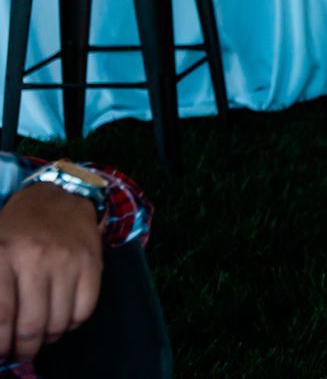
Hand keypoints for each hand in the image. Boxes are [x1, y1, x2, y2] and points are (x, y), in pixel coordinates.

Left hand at [0, 184, 102, 361]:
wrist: (57, 199)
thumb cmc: (15, 233)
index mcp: (2, 255)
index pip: (2, 316)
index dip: (1, 344)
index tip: (1, 354)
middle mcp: (36, 258)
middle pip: (31, 325)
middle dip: (24, 349)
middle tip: (20, 353)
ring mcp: (68, 260)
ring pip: (59, 322)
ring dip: (48, 339)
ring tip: (40, 337)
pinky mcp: (92, 262)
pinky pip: (85, 310)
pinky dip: (72, 324)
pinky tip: (61, 319)